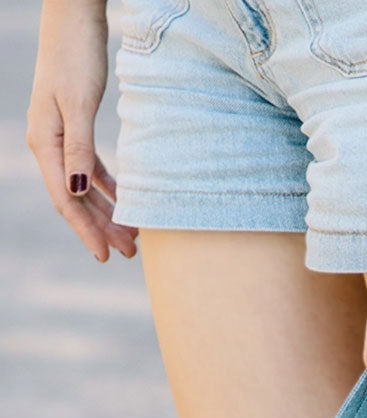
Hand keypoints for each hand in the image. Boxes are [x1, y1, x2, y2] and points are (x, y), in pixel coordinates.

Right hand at [26, 0, 138, 261]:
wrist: (74, 15)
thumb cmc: (76, 54)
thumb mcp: (79, 104)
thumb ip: (79, 150)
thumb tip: (78, 193)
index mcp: (46, 142)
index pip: (66, 199)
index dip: (85, 230)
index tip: (105, 256)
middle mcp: (49, 143)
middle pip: (76, 198)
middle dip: (101, 228)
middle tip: (130, 254)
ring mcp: (61, 135)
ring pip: (84, 186)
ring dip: (107, 211)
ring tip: (132, 236)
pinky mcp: (75, 125)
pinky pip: (90, 166)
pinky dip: (108, 186)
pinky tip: (125, 201)